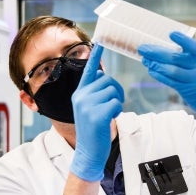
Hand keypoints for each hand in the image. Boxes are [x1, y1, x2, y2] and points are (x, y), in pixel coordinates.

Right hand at [70, 44, 123, 181]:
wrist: (88, 153)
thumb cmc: (94, 131)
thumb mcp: (90, 109)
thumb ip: (95, 94)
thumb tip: (105, 80)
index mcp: (78, 93)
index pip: (89, 70)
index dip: (95, 56)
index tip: (100, 41)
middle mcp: (80, 96)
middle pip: (107, 80)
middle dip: (115, 90)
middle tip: (113, 104)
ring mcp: (86, 105)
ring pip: (112, 91)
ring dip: (116, 102)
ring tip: (109, 113)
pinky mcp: (96, 114)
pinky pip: (115, 103)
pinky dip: (116, 110)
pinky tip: (109, 120)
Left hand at [137, 31, 195, 131]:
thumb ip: (187, 56)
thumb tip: (159, 49)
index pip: (193, 46)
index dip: (183, 40)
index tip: (171, 34)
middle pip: (175, 58)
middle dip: (156, 53)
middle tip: (142, 49)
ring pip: (172, 71)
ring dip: (155, 65)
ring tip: (145, 60)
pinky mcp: (189, 90)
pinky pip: (171, 82)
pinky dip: (159, 75)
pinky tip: (151, 70)